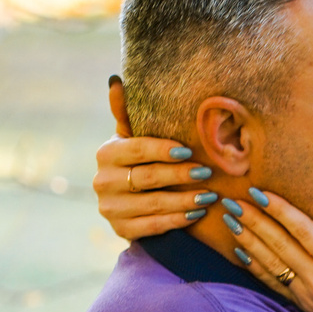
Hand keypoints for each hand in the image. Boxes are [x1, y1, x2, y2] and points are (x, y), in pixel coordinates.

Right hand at [92, 75, 219, 239]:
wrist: (128, 202)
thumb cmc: (138, 161)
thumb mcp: (132, 137)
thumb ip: (126, 113)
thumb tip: (115, 81)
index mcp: (106, 154)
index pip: (136, 149)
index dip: (162, 149)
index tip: (188, 150)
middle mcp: (102, 182)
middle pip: (148, 177)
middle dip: (180, 175)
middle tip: (207, 172)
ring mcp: (110, 209)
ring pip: (153, 204)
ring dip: (184, 200)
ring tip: (209, 195)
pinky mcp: (120, 230)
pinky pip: (153, 226)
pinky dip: (177, 220)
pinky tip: (197, 213)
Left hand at [219, 188, 312, 311]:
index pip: (302, 230)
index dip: (278, 209)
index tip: (258, 192)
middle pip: (279, 245)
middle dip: (254, 220)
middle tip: (232, 201)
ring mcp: (307, 296)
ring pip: (270, 264)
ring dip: (248, 240)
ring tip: (230, 221)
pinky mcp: (303, 307)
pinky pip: (273, 284)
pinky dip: (255, 267)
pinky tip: (242, 251)